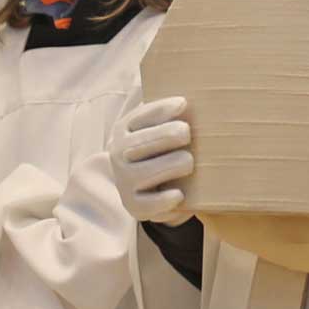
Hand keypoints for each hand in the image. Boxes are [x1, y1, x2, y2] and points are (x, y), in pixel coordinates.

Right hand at [113, 96, 194, 223]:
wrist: (147, 185)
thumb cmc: (160, 150)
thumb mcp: (159, 128)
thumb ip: (170, 116)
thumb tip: (189, 104)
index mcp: (125, 129)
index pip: (140, 117)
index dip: (162, 110)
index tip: (183, 104)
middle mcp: (119, 154)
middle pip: (141, 143)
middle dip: (167, 136)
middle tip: (187, 134)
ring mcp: (124, 180)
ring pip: (146, 172)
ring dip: (171, 166)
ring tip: (188, 162)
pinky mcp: (133, 204)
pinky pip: (148, 203)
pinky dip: (164, 200)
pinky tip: (179, 194)